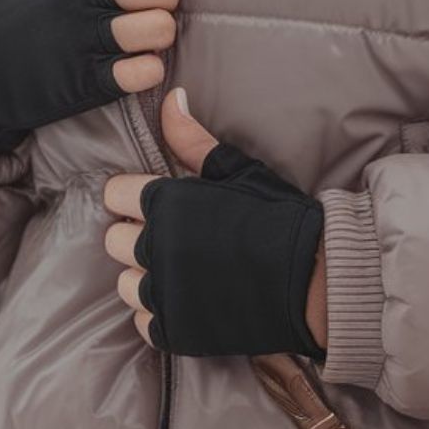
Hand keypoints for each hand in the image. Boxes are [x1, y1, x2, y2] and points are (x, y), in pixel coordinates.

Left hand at [103, 88, 326, 361]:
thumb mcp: (239, 171)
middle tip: (172, 241)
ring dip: (145, 278)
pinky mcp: (175, 331)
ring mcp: (164, 294)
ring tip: (180, 274)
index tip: (156, 206)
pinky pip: (143, 323)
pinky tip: (187, 302)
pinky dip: (160, 314)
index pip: (115, 195)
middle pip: (115, 242)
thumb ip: (193, 140)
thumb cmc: (279, 219)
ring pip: (126, 285)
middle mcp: (156, 248)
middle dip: (137, 238)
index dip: (133, 199)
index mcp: (165, 203)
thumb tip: (171, 97)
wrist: (313, 282)